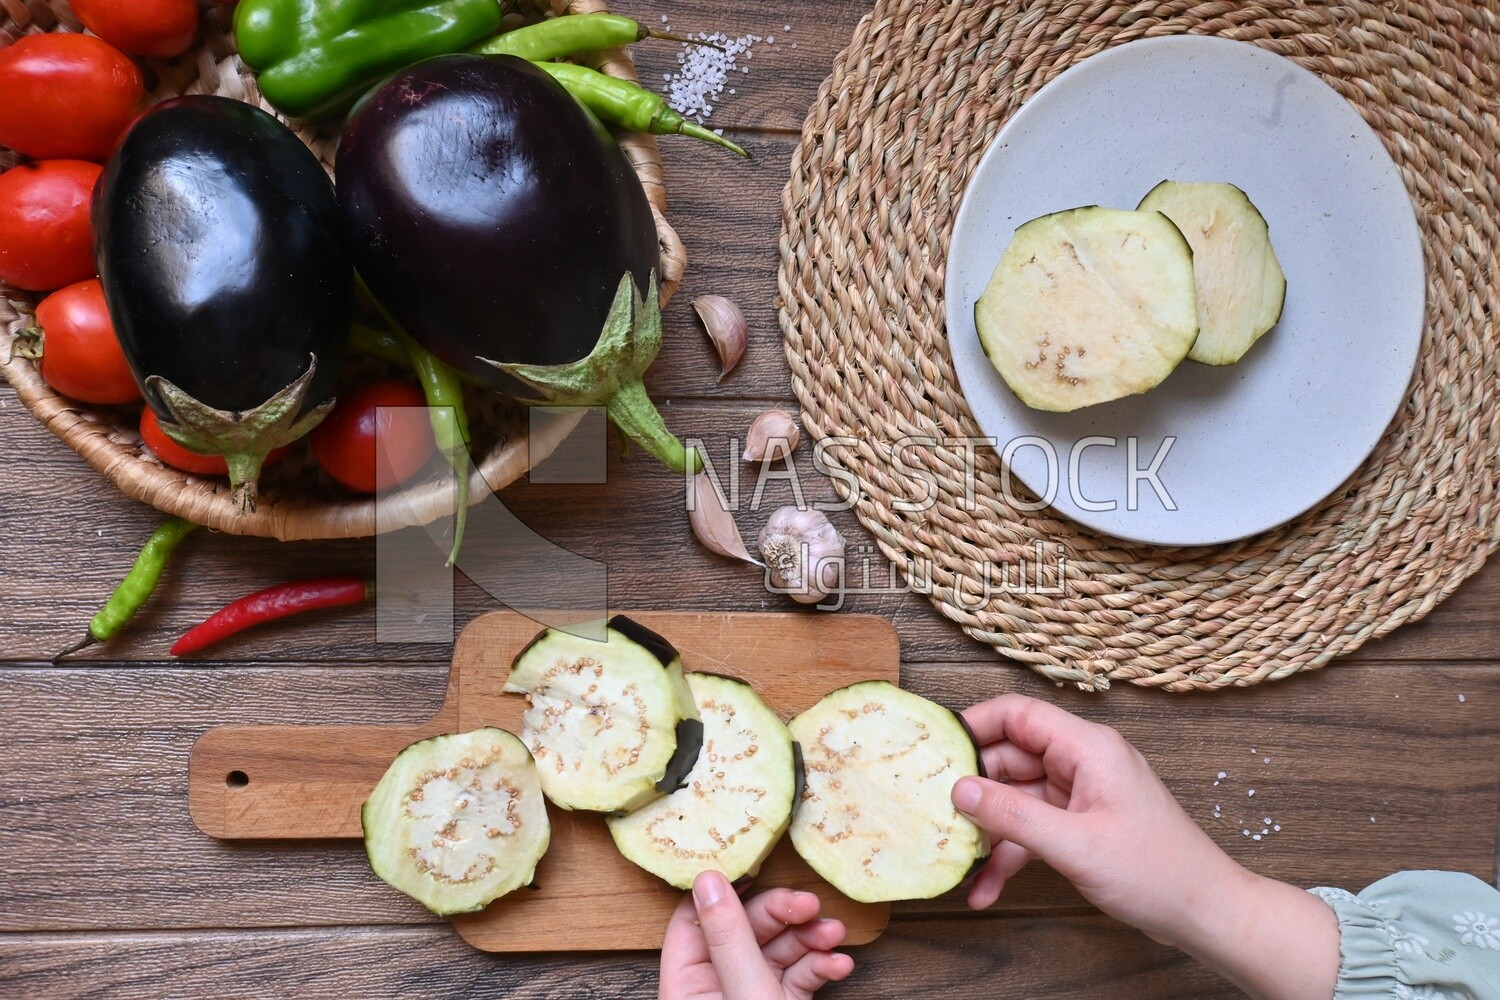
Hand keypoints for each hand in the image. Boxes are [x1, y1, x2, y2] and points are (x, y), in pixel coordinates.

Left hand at [659, 871, 854, 999]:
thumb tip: (708, 878)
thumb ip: (729, 936)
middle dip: (784, 915)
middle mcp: (717, 986)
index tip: (755, 868)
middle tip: (811, 905)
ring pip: (778, 950)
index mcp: (689, 985)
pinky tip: (839, 965)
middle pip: (745, 930)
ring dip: (810, 938)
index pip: (693, 921)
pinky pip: (798, 976)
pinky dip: (821, 966)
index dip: (723, 891)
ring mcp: (751, 995)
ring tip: (834, 934)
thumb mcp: (745, 989)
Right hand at [952, 693, 1235, 936]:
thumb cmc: (1156, 872)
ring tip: (955, 855)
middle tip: (933, 811)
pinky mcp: (1080, 824)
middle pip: (1010, 757)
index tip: (934, 748)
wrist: (1204, 913)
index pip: (1019, 714)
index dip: (974, 724)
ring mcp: (1080, 795)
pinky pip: (1031, 828)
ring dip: (987, 831)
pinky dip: (1009, 854)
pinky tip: (986, 886)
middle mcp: (1083, 763)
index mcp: (1089, 748)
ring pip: (1016, 798)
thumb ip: (1012, 816)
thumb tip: (959, 790)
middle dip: (973, 787)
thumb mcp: (1075, 845)